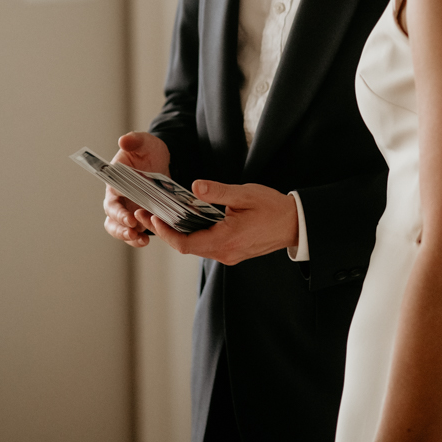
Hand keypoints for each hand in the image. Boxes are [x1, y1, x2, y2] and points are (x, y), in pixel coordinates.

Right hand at [103, 131, 170, 248]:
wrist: (162, 160)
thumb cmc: (149, 151)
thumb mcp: (146, 142)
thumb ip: (135, 141)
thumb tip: (124, 140)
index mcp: (115, 180)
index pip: (112, 198)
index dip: (118, 210)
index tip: (129, 218)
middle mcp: (118, 197)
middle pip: (112, 217)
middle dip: (121, 226)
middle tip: (133, 229)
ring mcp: (127, 208)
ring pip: (118, 228)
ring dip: (126, 236)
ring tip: (140, 239)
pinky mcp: (137, 216)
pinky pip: (132, 232)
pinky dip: (136, 238)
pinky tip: (146, 240)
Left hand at [145, 180, 298, 264]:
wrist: (295, 224)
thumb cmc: (272, 207)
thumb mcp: (244, 194)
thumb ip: (218, 192)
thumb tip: (194, 187)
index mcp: (226, 240)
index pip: (186, 243)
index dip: (166, 233)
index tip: (153, 218)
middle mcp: (224, 253)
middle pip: (186, 247)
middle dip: (166, 232)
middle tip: (146, 214)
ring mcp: (229, 254)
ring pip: (196, 246)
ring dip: (178, 233)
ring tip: (161, 215)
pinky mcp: (232, 252)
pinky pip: (207, 245)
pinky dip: (193, 234)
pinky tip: (186, 220)